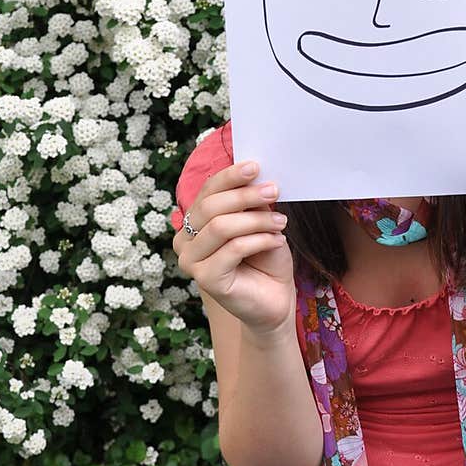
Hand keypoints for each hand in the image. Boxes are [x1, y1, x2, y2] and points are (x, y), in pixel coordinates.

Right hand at [172, 161, 295, 332]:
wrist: (274, 299)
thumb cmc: (264, 259)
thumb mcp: (258, 223)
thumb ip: (250, 203)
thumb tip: (254, 176)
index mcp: (193, 223)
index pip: (206, 192)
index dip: (229, 177)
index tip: (255, 166)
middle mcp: (184, 241)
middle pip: (211, 207)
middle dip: (246, 196)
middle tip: (274, 191)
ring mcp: (190, 262)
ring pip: (221, 227)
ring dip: (256, 220)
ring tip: (281, 221)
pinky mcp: (205, 279)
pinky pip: (233, 248)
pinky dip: (260, 240)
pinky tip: (278, 241)